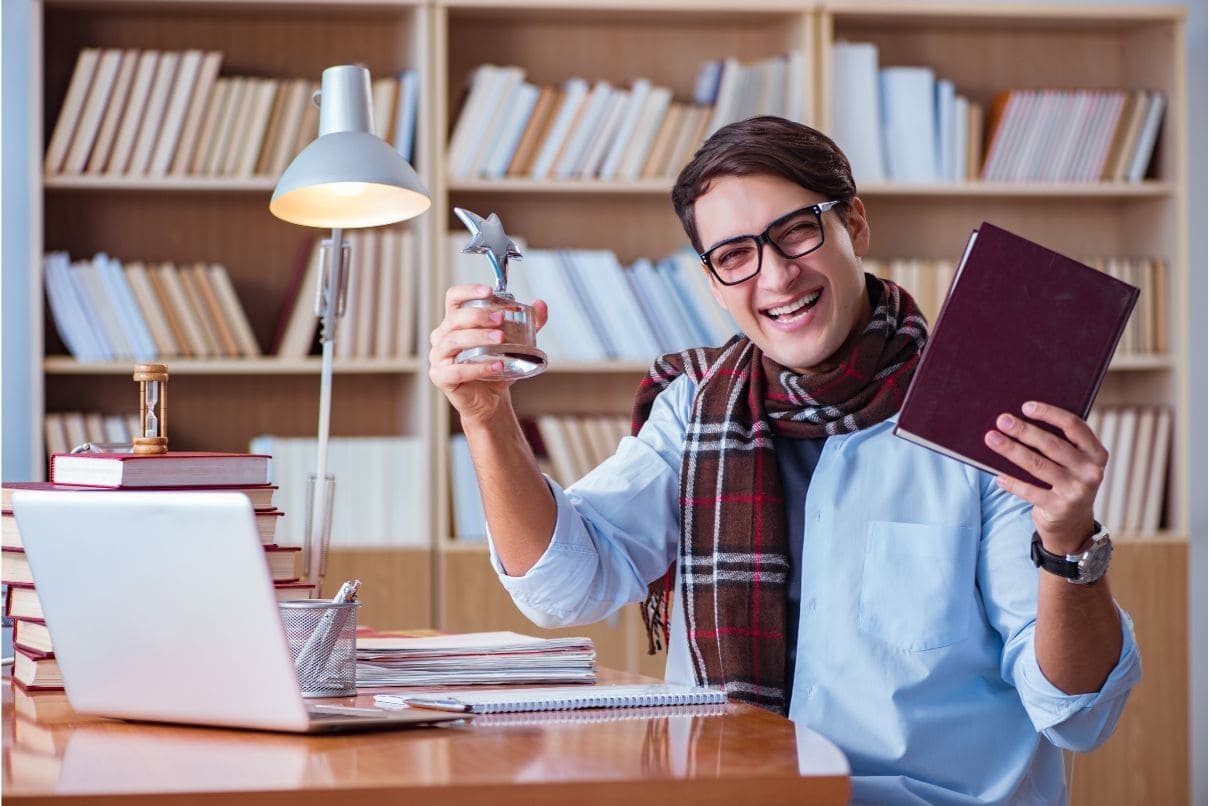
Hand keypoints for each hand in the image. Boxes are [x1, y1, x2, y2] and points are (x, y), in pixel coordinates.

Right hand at [428, 284, 548, 424]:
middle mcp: (442, 337)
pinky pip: (458, 370)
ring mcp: (439, 357)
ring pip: (454, 341)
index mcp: (455, 322)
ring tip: (501, 340)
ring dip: (478, 338)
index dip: (468, 291)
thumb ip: (530, 324)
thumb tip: (541, 305)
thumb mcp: (515, 342)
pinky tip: (498, 366)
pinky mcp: (442, 377)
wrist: (490, 399)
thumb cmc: (496, 367)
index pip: (454, 298)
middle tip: (500, 319)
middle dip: (478, 316)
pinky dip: (479, 367)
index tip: (489, 292)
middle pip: (455, 319)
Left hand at [984, 400, 1106, 553]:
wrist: (1072, 525)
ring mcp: (1077, 491)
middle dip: (1024, 430)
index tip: (1025, 406)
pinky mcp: (1059, 508)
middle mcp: (1091, 472)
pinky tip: (997, 475)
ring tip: (991, 439)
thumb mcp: (1072, 463)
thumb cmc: (1066, 481)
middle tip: (1002, 420)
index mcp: (1097, 453)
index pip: (1074, 426)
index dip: (1049, 414)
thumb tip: (1020, 420)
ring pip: (1037, 465)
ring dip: (1011, 450)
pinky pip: (1029, 491)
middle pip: (1052, 445)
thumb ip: (1058, 443)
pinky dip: (1011, 482)